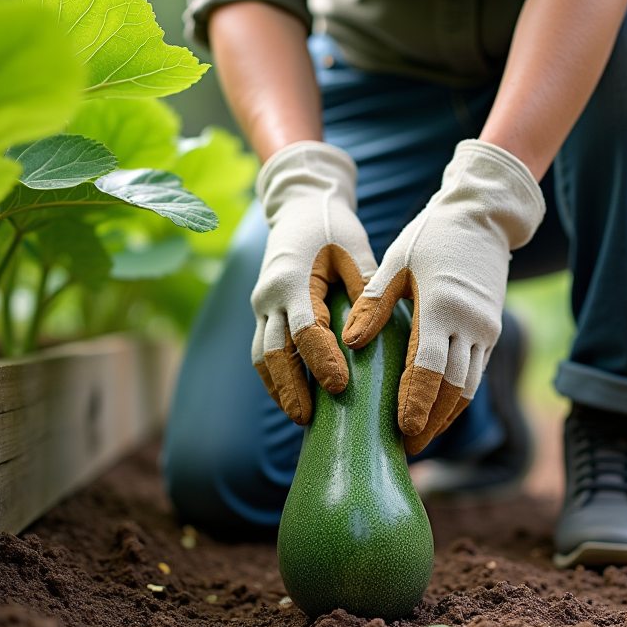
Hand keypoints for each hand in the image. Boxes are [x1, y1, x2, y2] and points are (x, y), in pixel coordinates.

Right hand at [251, 141, 377, 423]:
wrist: (300, 207)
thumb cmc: (334, 227)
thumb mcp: (354, 250)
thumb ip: (363, 288)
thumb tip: (364, 336)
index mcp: (293, 279)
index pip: (305, 329)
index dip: (320, 360)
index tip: (339, 387)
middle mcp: (270, 295)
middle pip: (273, 352)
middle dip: (290, 388)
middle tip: (309, 419)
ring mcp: (262, 305)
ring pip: (261, 356)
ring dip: (278, 388)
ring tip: (300, 418)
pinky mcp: (263, 311)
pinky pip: (263, 350)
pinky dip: (275, 377)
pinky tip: (293, 398)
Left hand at [342, 140, 544, 453]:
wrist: (484, 217)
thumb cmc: (431, 236)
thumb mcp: (395, 262)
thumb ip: (373, 303)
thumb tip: (351, 343)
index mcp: (441, 306)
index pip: (428, 367)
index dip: (415, 402)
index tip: (401, 430)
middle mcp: (470, 324)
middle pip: (454, 388)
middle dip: (432, 421)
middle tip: (409, 447)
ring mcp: (486, 329)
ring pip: (470, 386)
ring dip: (447, 415)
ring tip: (422, 437)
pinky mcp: (492, 330)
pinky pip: (476, 373)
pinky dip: (458, 397)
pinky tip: (439, 410)